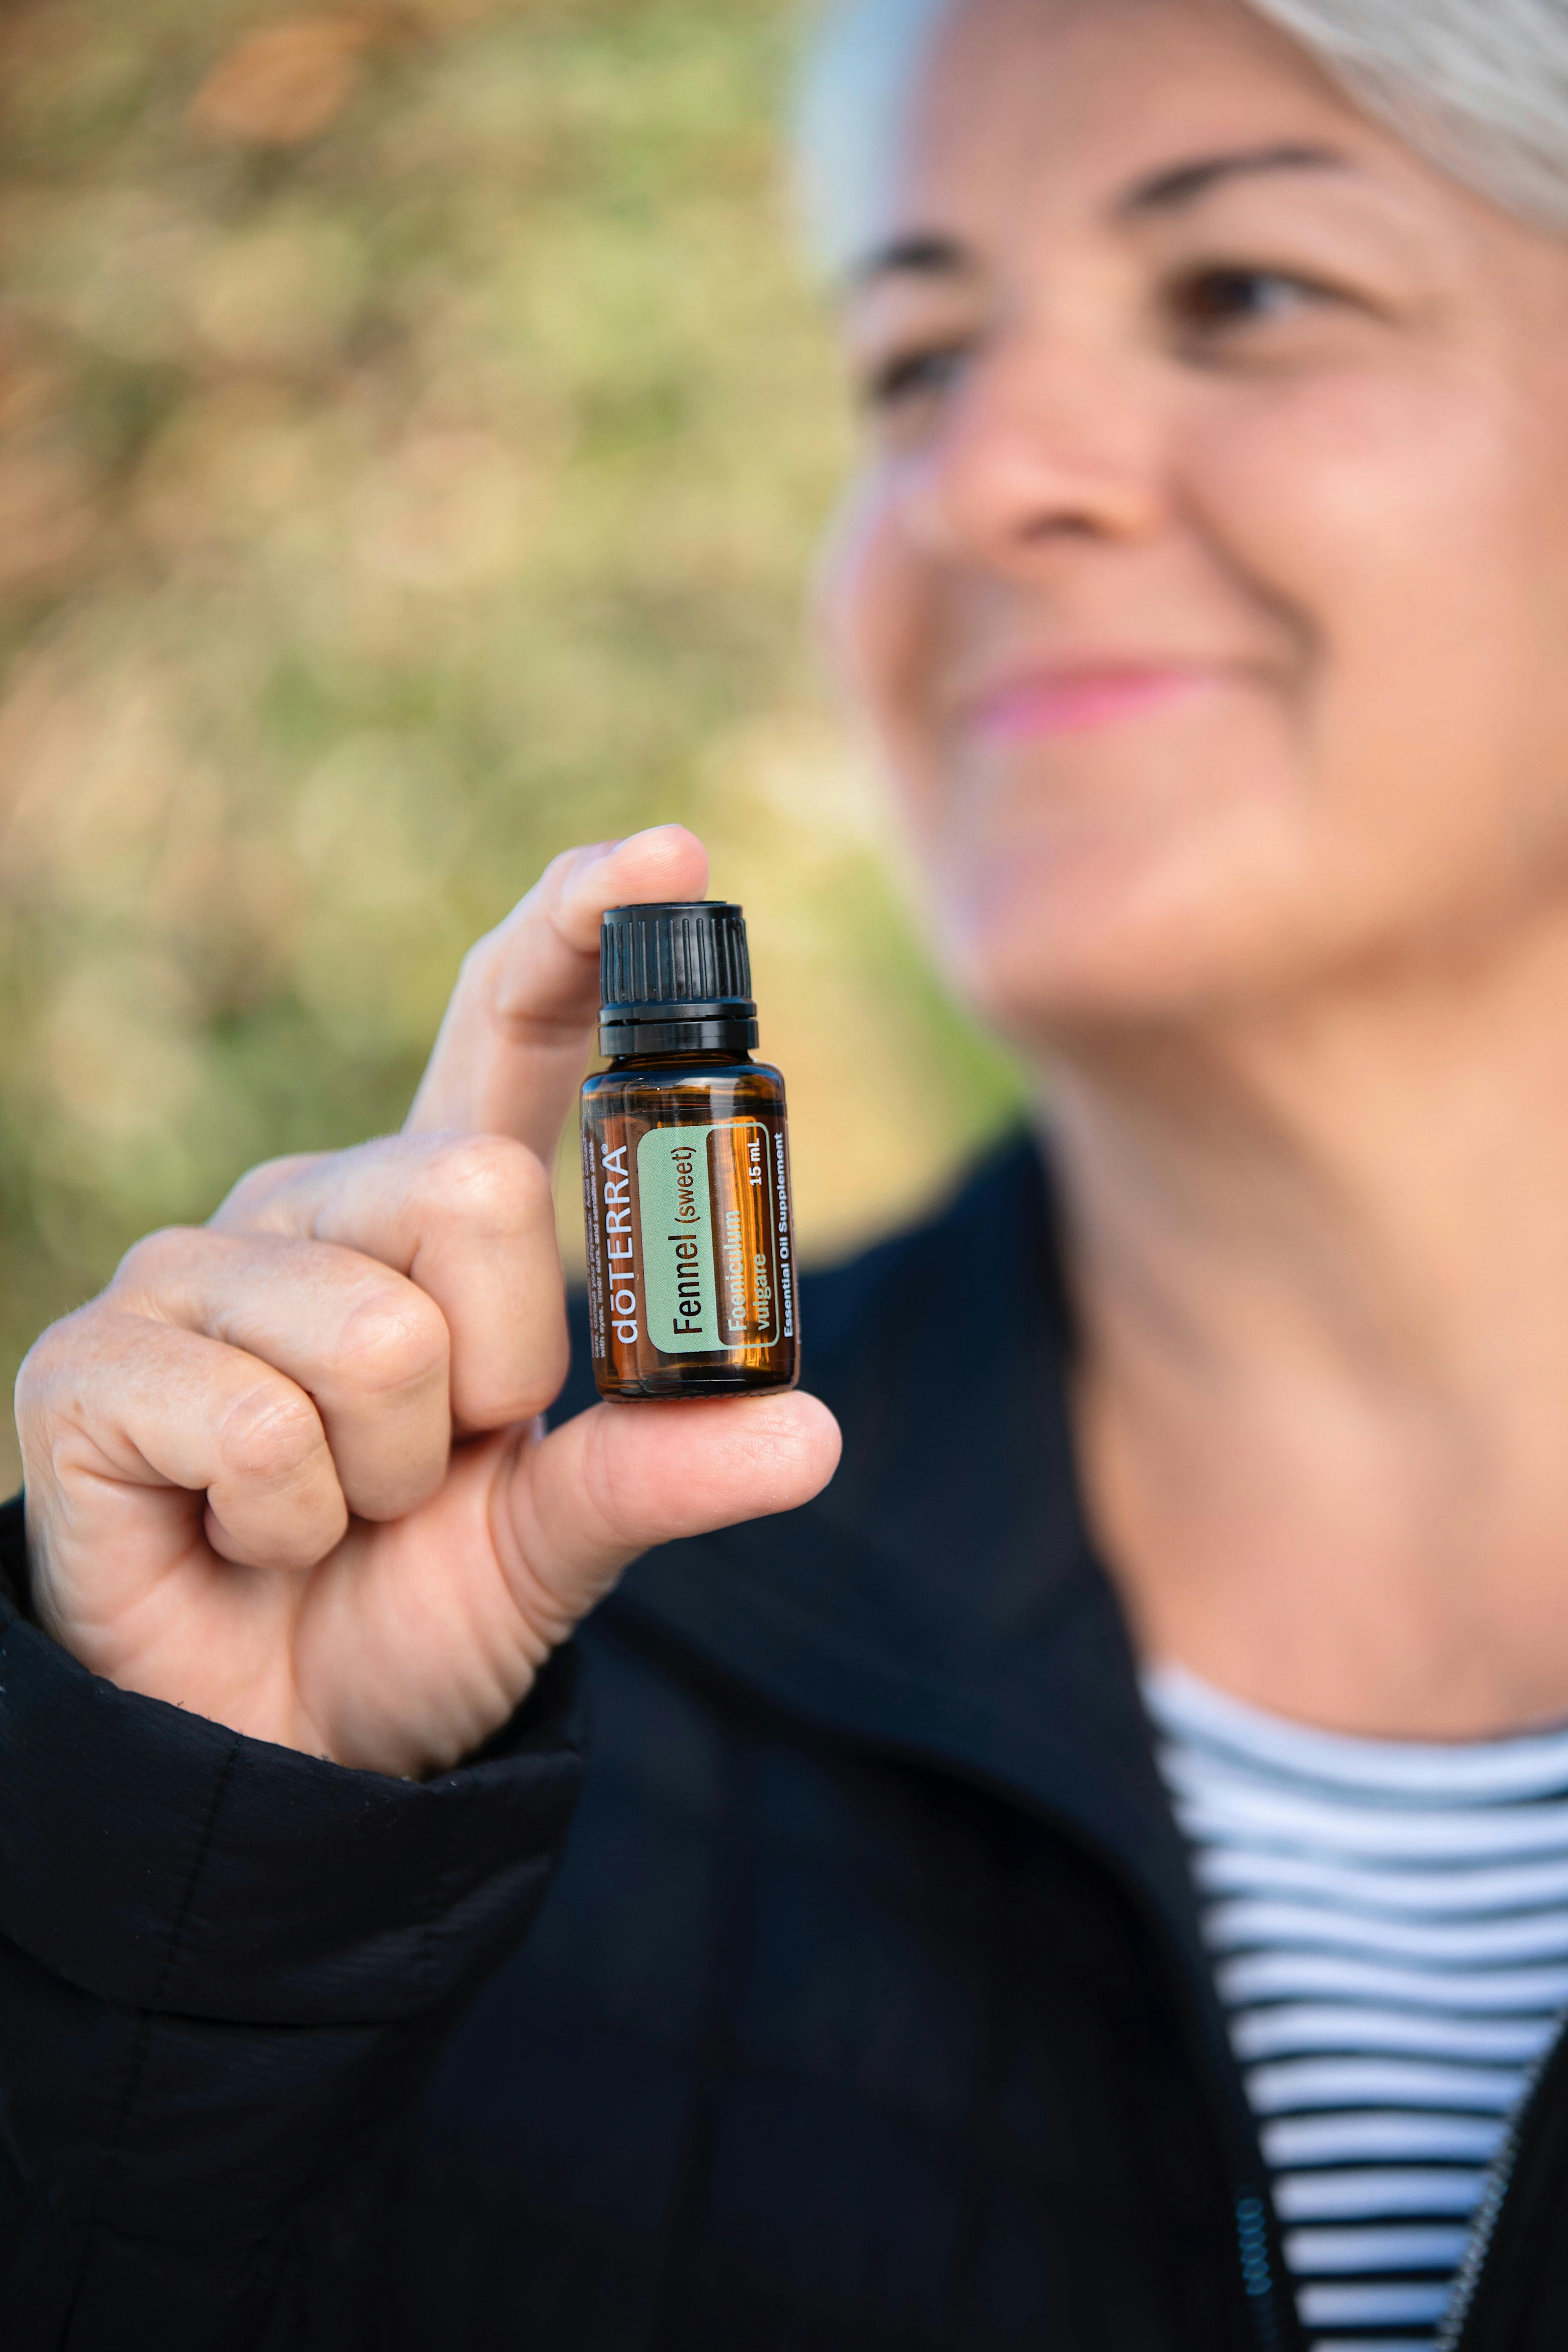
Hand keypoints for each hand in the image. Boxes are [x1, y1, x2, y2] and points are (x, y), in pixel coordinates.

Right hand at [16, 826, 840, 1776]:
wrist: (273, 1741)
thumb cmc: (408, 1609)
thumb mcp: (557, 1542)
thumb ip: (660, 1470)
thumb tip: (806, 1431)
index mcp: (429, 1216)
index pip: (503, 1031)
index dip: (576, 933)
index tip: (666, 854)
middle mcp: (313, 1208)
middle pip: (474, 1193)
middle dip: (498, 1371)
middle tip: (443, 1458)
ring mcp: (191, 1273)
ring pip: (375, 1333)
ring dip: (393, 1473)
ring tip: (338, 1511)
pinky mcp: (94, 1363)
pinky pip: (259, 1425)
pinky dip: (286, 1524)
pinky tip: (246, 1538)